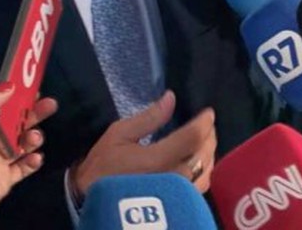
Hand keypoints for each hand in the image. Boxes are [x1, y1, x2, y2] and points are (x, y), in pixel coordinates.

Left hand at [0, 84, 57, 229]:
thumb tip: (10, 84)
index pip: (4, 107)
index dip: (19, 98)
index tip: (35, 89)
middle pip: (19, 122)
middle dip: (35, 114)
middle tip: (50, 105)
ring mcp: (1, 160)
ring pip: (25, 143)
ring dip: (34, 137)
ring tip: (34, 138)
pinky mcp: (7, 178)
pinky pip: (25, 167)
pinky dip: (33, 161)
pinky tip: (35, 158)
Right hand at [72, 91, 216, 195]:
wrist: (91, 202)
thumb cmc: (103, 167)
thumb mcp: (119, 135)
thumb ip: (149, 117)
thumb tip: (171, 97)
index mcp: (158, 160)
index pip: (193, 137)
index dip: (204, 122)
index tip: (208, 112)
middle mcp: (173, 179)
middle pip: (204, 153)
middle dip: (209, 135)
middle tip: (207, 124)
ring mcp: (177, 194)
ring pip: (206, 171)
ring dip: (209, 153)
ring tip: (204, 141)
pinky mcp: (176, 203)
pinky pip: (200, 186)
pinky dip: (204, 170)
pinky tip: (198, 162)